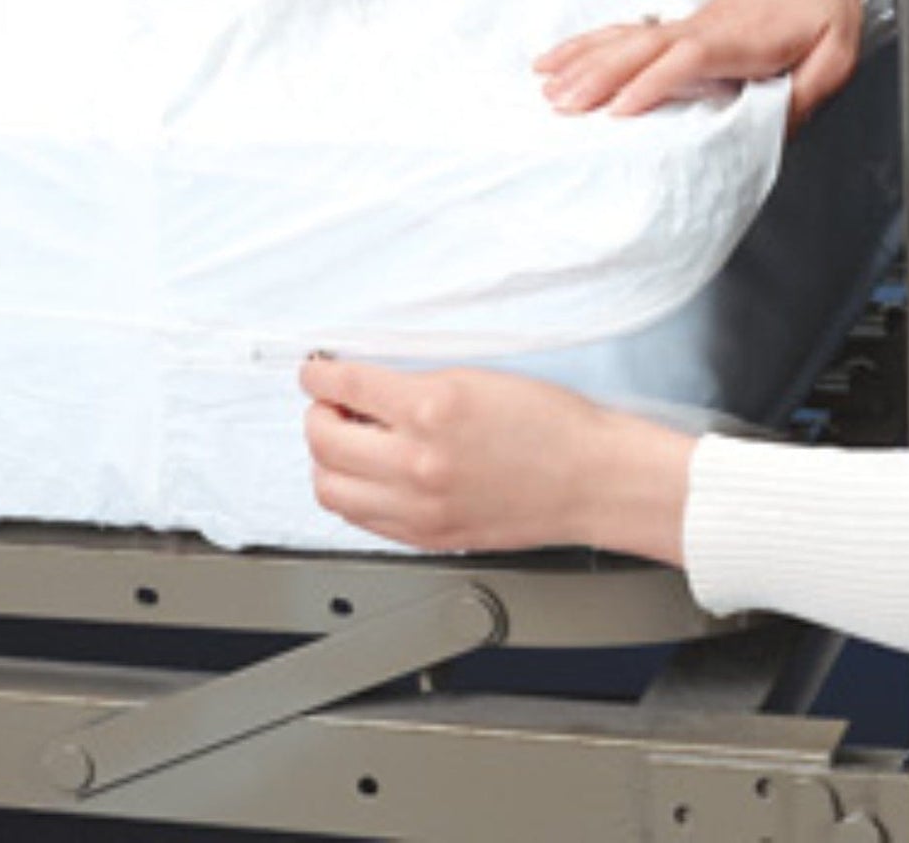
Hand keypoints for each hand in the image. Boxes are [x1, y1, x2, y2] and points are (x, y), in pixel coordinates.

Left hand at [301, 357, 693, 562]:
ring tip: (347, 445)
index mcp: (432, 408)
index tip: (316, 372)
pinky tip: (371, 477)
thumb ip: (415, 383)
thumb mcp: (478, 379)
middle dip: (318, 416)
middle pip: (323, 441)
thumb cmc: (553, 426)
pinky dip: (353, 494)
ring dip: (327, 461)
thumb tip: (364, 388)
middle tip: (331, 406)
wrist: (592, 478)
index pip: (344, 386)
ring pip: (330, 488)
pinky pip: (360, 520)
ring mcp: (419, 506)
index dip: (319, 376)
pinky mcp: (427, 536)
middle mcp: (418, 461)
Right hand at [535, 0, 883, 130]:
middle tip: (561, 106)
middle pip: (639, 49)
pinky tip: (561, 57)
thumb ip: (805, 95)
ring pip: (623, 39)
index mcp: (737, 40)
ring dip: (582, 61)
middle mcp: (701, 30)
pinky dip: (587, 44)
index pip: (686, 60)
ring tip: (545, 85)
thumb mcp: (834, 56)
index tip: (618, 110)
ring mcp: (685, 25)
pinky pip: (623, 33)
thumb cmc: (822, 4)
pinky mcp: (680, 26)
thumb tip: (773, 132)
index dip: (651, 84)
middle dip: (597, 77)